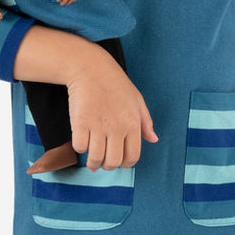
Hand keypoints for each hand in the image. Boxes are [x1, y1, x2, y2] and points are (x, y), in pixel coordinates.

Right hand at [65, 47, 158, 170]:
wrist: (90, 68)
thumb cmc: (115, 83)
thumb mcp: (137, 100)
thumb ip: (146, 122)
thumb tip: (154, 139)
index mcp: (133, 124)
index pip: (132, 156)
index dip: (125, 164)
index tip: (119, 162)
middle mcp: (116, 128)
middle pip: (113, 162)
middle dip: (108, 166)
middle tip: (103, 163)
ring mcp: (98, 126)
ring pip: (95, 158)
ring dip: (93, 164)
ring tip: (92, 162)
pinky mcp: (80, 123)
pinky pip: (80, 147)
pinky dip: (80, 148)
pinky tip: (82, 142)